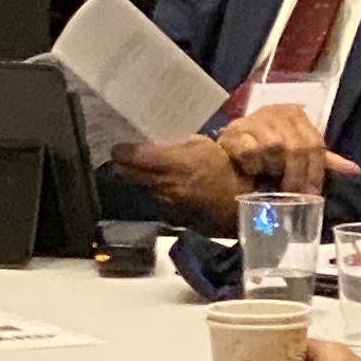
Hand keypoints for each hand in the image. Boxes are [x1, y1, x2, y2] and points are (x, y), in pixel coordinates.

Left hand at [110, 137, 243, 226]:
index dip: (120, 150)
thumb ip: (177, 145)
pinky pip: (156, 201)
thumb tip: (159, 144)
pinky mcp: (171, 217)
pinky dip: (159, 194)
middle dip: (122, 165)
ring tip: (152, 171)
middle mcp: (162, 184)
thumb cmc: (226, 167)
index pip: (130, 156)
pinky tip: (170, 188)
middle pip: (125, 173)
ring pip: (141, 188)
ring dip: (142, 180)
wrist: (242, 204)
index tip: (118, 147)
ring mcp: (165, 203)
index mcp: (170, 163)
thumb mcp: (203, 145)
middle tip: (124, 157)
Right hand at [215, 105, 359, 197]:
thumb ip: (324, 160)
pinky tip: (251, 170)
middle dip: (297, 176)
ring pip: (275, 147)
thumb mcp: (297, 151)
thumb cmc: (267, 147)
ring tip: (268, 179)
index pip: (315, 145)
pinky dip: (253, 164)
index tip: (311, 194)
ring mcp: (256, 118)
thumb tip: (355, 170)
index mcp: (296, 114)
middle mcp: (278, 112)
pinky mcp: (235, 129)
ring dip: (272, 168)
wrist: (230, 144)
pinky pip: (250, 151)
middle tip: (293, 195)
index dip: (315, 172)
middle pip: (298, 147)